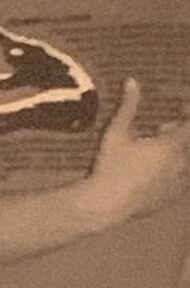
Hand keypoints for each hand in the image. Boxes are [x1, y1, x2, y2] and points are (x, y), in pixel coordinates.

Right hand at [87, 77, 189, 222]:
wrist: (105, 206)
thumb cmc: (109, 167)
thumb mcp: (116, 134)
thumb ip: (128, 107)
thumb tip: (132, 81)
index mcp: (171, 146)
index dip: (187, 114)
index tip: (180, 107)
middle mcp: (181, 164)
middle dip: (180, 132)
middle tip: (160, 130)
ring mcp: (179, 183)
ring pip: (187, 162)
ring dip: (179, 152)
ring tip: (156, 152)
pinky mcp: (173, 197)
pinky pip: (183, 180)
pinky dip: (176, 171)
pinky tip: (154, 171)